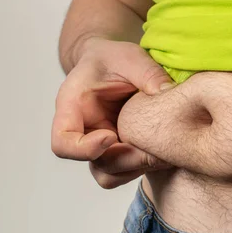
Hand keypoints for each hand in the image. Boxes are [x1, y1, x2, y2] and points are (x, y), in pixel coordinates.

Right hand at [51, 37, 174, 188]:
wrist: (114, 64)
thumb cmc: (114, 59)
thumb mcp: (130, 57)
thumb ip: (148, 74)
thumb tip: (168, 94)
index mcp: (74, 108)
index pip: (63, 143)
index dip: (85, 149)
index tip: (112, 136)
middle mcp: (85, 132)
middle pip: (95, 164)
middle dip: (125, 160)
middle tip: (151, 149)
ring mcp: (103, 144)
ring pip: (111, 175)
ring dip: (136, 167)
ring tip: (161, 151)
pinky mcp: (121, 150)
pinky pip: (127, 171)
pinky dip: (144, 166)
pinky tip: (163, 151)